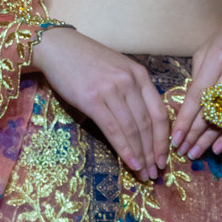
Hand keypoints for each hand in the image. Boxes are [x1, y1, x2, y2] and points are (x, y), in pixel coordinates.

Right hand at [32, 26, 169, 178]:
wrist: (57, 48)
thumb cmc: (86, 62)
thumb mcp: (117, 71)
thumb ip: (132, 92)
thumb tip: (142, 127)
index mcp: (140, 75)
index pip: (159, 113)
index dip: (163, 139)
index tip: (164, 158)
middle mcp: (130, 81)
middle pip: (148, 124)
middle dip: (154, 152)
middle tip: (155, 173)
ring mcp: (112, 89)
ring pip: (133, 129)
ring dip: (141, 155)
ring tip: (143, 173)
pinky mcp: (93, 99)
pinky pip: (114, 129)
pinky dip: (124, 149)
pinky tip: (130, 163)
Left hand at [172, 10, 221, 161]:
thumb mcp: (208, 48)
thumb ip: (198, 74)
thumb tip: (187, 106)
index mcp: (218, 57)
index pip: (198, 95)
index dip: (185, 119)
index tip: (175, 137)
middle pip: (212, 109)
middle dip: (194, 133)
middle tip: (182, 151)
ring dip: (210, 138)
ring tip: (195, 153)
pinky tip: (218, 147)